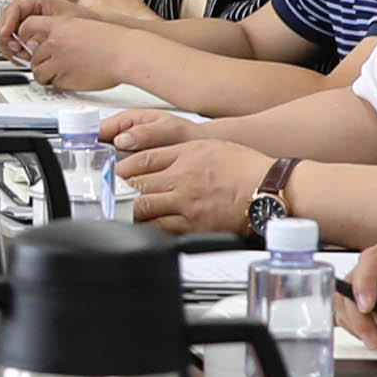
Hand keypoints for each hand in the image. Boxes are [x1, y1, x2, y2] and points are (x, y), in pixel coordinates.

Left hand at [117, 132, 269, 234]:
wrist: (269, 190)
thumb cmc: (246, 169)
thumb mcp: (210, 147)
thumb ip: (179, 153)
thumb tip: (152, 160)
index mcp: (185, 155)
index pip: (141, 160)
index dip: (121, 168)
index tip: (113, 174)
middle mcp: (181, 178)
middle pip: (136, 185)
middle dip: (118, 192)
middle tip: (107, 197)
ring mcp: (185, 203)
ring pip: (143, 208)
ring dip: (128, 212)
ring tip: (118, 214)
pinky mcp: (193, 225)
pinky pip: (161, 229)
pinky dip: (147, 229)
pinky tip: (141, 229)